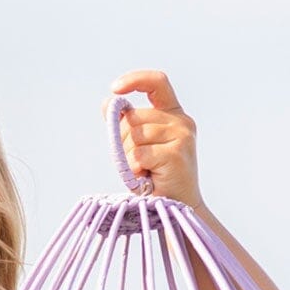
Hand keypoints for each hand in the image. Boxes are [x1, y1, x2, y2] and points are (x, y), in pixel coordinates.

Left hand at [105, 69, 203, 210]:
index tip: (115, 89)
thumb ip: (126, 125)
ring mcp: (182, 135)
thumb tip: (107, 103)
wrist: (178, 209)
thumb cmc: (156, 178)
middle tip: (139, 163)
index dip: (135, 80)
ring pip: (134, 137)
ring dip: (130, 159)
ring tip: (146, 172)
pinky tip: (149, 178)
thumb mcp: (139, 146)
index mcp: (173, 114)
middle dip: (124, 142)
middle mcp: (181, 121)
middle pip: (134, 118)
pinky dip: (136, 170)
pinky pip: (138, 155)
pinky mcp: (176, 153)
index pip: (157, 82)